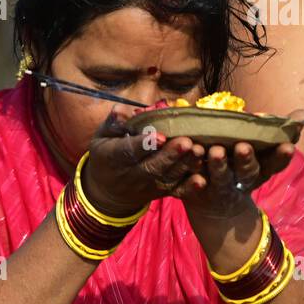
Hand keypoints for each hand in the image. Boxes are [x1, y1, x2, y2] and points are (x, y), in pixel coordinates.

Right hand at [81, 105, 207, 214]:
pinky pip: (176, 191)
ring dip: (185, 165)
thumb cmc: (107, 156)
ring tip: (199, 150)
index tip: (158, 136)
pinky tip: (202, 180)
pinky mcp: (161, 192)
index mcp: (114, 158)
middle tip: (186, 142)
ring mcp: (148, 185)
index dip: (143, 144)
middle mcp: (132, 174)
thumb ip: (113, 124)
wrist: (108, 192)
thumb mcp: (101, 138)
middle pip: (152, 166)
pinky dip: (189, 187)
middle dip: (170, 154)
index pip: (128, 151)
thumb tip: (121, 111)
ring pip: (167, 177)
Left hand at [180, 139, 296, 271]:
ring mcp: (219, 188)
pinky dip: (194, 177)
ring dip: (219, 165)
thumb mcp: (260, 149)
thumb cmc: (240, 165)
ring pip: (220, 177)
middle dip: (246, 160)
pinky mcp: (197, 192)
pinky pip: (194, 185)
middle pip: (247, 172)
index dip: (282, 157)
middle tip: (244, 147)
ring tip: (215, 151)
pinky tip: (193, 166)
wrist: (215, 204)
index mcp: (260, 170)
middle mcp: (241, 181)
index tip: (289, 147)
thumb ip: (277, 130)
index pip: (275, 164)